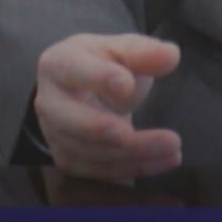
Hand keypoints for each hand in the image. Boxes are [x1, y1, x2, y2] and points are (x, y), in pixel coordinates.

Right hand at [34, 33, 182, 183]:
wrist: (86, 90)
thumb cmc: (103, 64)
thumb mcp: (122, 50)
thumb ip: (143, 52)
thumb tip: (171, 55)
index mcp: (58, 64)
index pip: (74, 70)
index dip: (100, 79)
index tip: (127, 86)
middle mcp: (49, 102)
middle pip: (74, 121)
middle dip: (110, 130)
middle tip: (143, 133)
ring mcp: (54, 134)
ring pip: (90, 151)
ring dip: (134, 153)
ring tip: (172, 146)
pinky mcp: (68, 159)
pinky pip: (100, 171)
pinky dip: (135, 167)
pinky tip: (166, 160)